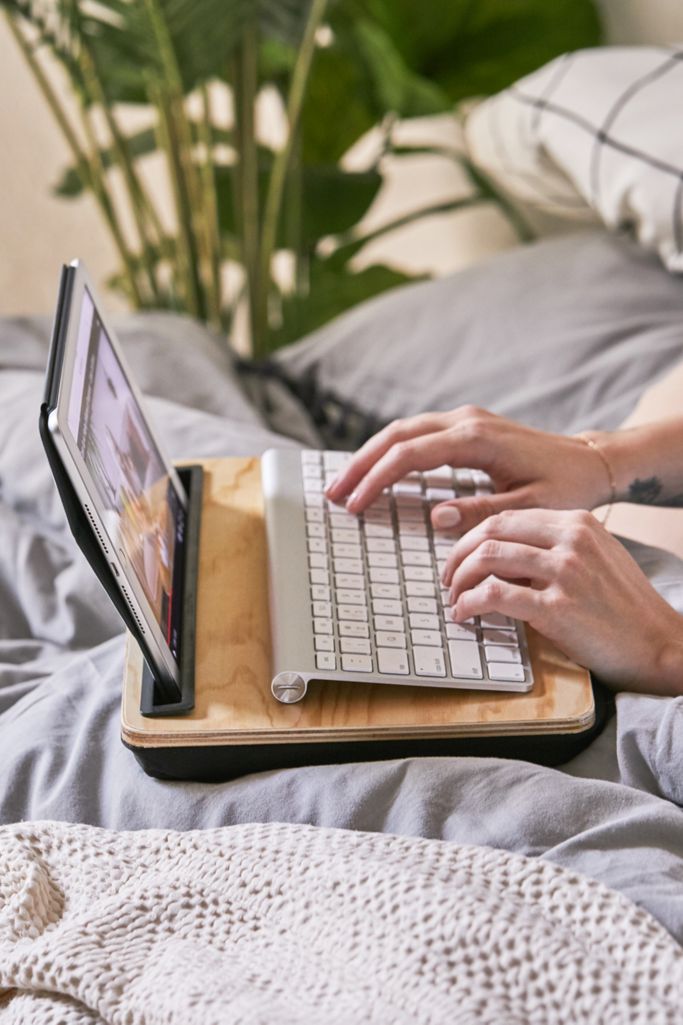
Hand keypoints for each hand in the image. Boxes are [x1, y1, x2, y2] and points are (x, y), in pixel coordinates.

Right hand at [326, 407, 610, 534]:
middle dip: (360, 464)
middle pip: (396, 435)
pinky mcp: (466, 426)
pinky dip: (390, 451)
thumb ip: (481, 513)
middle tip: (332, 494)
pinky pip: (417, 434)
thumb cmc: (565, 487)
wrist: (589, 461)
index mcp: (476, 439)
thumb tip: (435, 517)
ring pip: (402, 430)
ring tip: (345, 484)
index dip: (376, 480)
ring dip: (370, 456)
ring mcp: (464, 419)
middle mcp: (466, 421)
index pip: (410, 456)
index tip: (353, 505)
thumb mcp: (528, 507)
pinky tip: (376, 472)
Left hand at [442, 508, 682, 693]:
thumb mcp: (594, 559)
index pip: (508, 517)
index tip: (460, 557)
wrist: (660, 644)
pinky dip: (469, 603)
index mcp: (577, 522)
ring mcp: (565, 570)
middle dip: (458, 554)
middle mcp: (571, 538)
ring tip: (453, 599)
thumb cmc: (624, 609)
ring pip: (487, 557)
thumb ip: (554, 549)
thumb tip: (501, 556)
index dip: (474, 537)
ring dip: (459, 580)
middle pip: (491, 530)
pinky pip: (495, 595)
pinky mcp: (558, 607)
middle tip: (448, 578)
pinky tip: (464, 615)